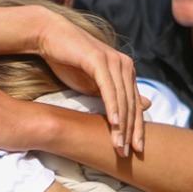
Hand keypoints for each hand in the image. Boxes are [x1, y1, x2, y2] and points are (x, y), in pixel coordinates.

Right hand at [33, 11, 145, 156]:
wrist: (50, 38)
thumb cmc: (70, 63)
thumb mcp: (94, 86)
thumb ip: (114, 98)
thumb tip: (142, 107)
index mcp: (126, 72)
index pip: (135, 105)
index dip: (137, 129)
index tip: (136, 151)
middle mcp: (125, 66)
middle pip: (132, 104)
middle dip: (131, 131)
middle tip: (128, 153)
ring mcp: (113, 61)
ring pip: (122, 99)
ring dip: (121, 125)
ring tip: (118, 145)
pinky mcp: (99, 60)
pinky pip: (108, 88)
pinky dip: (112, 106)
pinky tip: (113, 122)